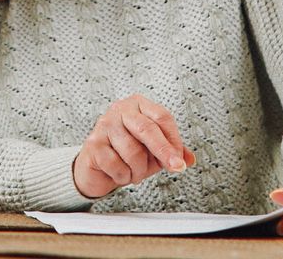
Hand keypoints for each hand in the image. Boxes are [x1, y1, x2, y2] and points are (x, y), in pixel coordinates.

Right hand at [72, 95, 195, 198]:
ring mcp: (104, 125)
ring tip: (134, 172)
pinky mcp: (93, 143)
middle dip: (164, 151)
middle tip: (175, 167)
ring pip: (132, 151)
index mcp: (138, 105)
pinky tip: (120, 174)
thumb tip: (189, 159)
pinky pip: (116, 165)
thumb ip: (171, 151)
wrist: (97, 168)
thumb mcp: (153, 152)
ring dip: (138, 170)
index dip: (174, 139)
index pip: (162, 117)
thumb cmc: (126, 154)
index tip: (180, 159)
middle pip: (147, 128)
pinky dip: (123, 176)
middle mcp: (120, 110)